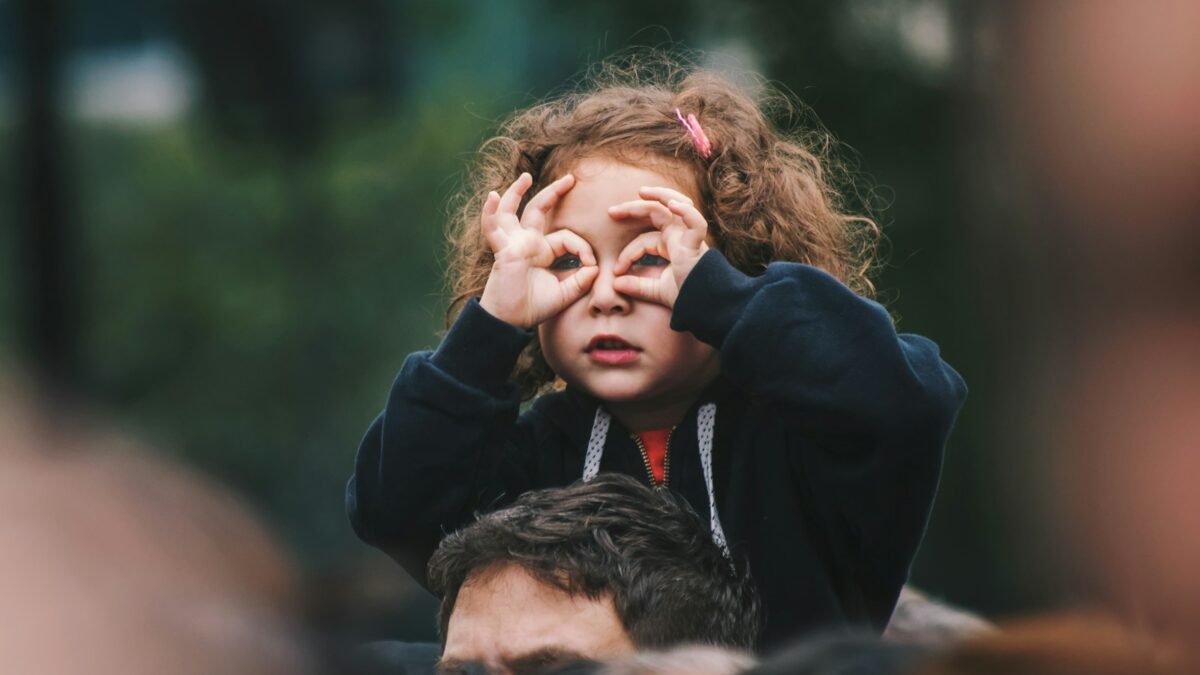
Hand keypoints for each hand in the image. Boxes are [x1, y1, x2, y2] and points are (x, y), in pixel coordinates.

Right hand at [479, 172, 598, 327]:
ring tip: (525, 177)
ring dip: (516, 192)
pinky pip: (493, 228)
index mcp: (542, 252)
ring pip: (512, 211)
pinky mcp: (503, 250)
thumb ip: (580, 281)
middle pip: (538, 210)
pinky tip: (493, 197)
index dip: (583, 248)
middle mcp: (526, 243)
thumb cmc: (532, 308)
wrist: (510, 321)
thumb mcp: (564, 294)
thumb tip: (595, 268)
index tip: (592, 266)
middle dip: (554, 193)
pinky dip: (490, 213)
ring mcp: (512, 244)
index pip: (566, 237)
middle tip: (571, 179)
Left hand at [608, 186, 709, 307]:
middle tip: (611, 212)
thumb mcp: (656, 290)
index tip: (616, 270)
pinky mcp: (697, 243)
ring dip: (660, 195)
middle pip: (656, 213)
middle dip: (634, 208)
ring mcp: (689, 236)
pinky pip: (695, 222)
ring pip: (676, 205)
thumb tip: (615, 284)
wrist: (706, 305)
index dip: (627, 253)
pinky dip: (686, 212)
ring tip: (642, 192)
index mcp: (671, 245)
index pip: (643, 240)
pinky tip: (672, 204)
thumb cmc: (687, 296)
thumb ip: (637, 286)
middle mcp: (680, 236)